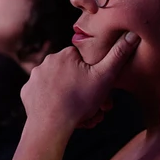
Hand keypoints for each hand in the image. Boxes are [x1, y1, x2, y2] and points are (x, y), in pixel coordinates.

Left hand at [21, 32, 139, 130]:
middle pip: (72, 76)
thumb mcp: (105, 77)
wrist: (51, 125)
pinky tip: (60, 112)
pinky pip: (43, 95)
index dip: (94, 78)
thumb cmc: (79, 101)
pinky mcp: (27, 92)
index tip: (98, 92)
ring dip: (69, 98)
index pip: (85, 62)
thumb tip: (133, 34)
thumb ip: (119, 55)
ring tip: (78, 114)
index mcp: (66, 54)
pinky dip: (52, 103)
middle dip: (83, 92)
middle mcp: (47, 61)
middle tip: (91, 109)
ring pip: (58, 86)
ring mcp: (35, 77)